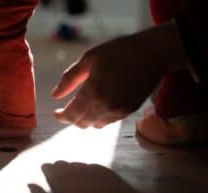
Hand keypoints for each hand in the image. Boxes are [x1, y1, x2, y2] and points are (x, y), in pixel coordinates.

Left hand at [52, 22, 185, 127]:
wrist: (153, 53)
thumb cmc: (118, 51)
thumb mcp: (89, 59)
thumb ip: (69, 79)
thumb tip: (54, 95)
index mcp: (93, 92)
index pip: (71, 114)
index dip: (61, 117)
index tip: (57, 114)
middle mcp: (106, 106)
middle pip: (82, 123)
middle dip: (72, 119)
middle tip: (66, 110)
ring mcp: (119, 111)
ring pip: (95, 125)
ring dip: (86, 119)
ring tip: (82, 106)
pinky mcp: (129, 111)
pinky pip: (108, 121)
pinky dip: (99, 117)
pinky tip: (98, 105)